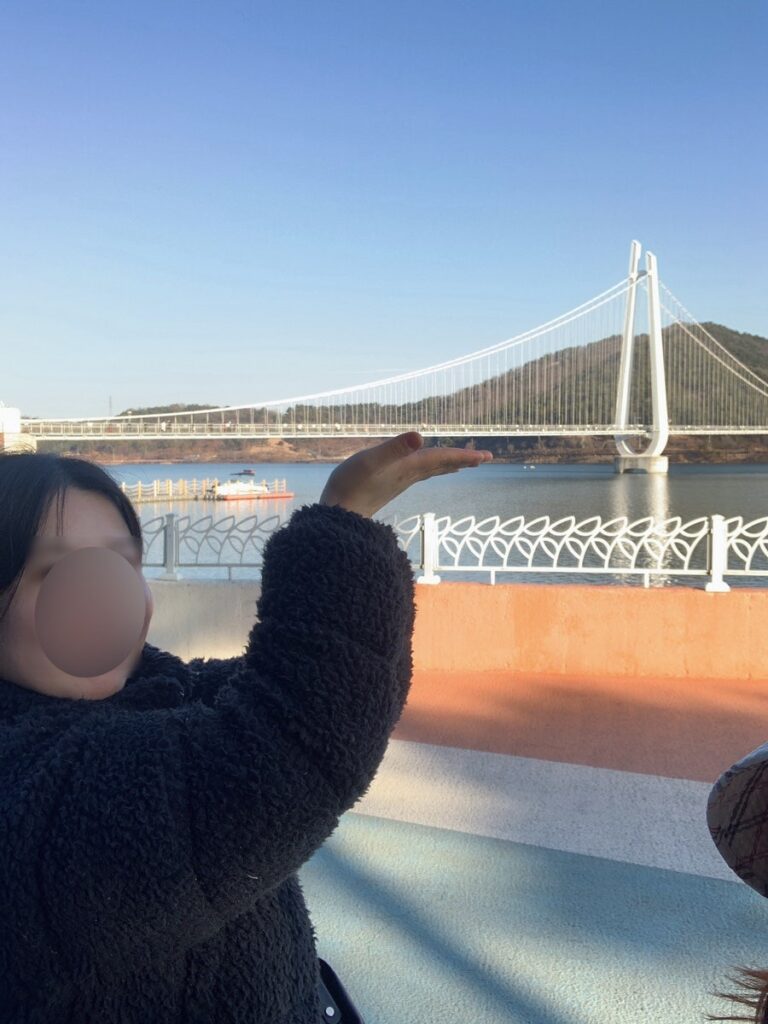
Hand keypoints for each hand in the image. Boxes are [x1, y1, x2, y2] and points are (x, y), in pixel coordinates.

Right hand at [318, 431, 492, 518]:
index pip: (442, 458)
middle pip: (442, 465)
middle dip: (463, 460)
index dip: (465, 455)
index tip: (487, 457)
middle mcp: (408, 475)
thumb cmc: (350, 486)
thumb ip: (394, 449)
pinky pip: (417, 474)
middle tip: (484, 458)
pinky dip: (428, 468)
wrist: (338, 515)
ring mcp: (399, 481)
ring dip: (448, 464)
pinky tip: (423, 469)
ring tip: (462, 462)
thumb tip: (420, 436)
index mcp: (409, 467)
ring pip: (431, 470)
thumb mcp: (370, 461)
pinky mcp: (389, 485)